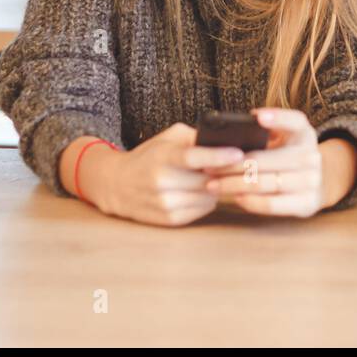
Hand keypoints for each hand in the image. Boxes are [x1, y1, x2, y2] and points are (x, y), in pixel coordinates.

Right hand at [97, 123, 242, 227]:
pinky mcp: (169, 220)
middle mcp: (161, 182)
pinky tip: (200, 191)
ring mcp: (164, 203)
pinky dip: (206, 200)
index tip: (238, 153)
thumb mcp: (166, 139)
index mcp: (162, 157)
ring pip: (208, 197)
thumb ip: (193, 137)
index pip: (192, 157)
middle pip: (206, 180)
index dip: (217, 156)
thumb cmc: (149, 156)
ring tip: (213, 177)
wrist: (118, 184)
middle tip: (235, 166)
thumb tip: (223, 139)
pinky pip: (202, 210)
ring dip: (216, 188)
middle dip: (223, 173)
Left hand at [205, 108, 326, 217]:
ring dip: (233, 185)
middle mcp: (311, 156)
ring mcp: (312, 181)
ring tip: (213, 184)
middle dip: (231, 165)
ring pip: (263, 184)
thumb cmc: (289, 155)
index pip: (293, 121)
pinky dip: (250, 201)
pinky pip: (272, 204)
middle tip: (208, 167)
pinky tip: (235, 197)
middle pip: (264, 160)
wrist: (320, 181)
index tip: (255, 116)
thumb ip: (267, 131)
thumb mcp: (286, 137)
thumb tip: (236, 127)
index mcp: (304, 134)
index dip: (276, 118)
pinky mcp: (307, 204)